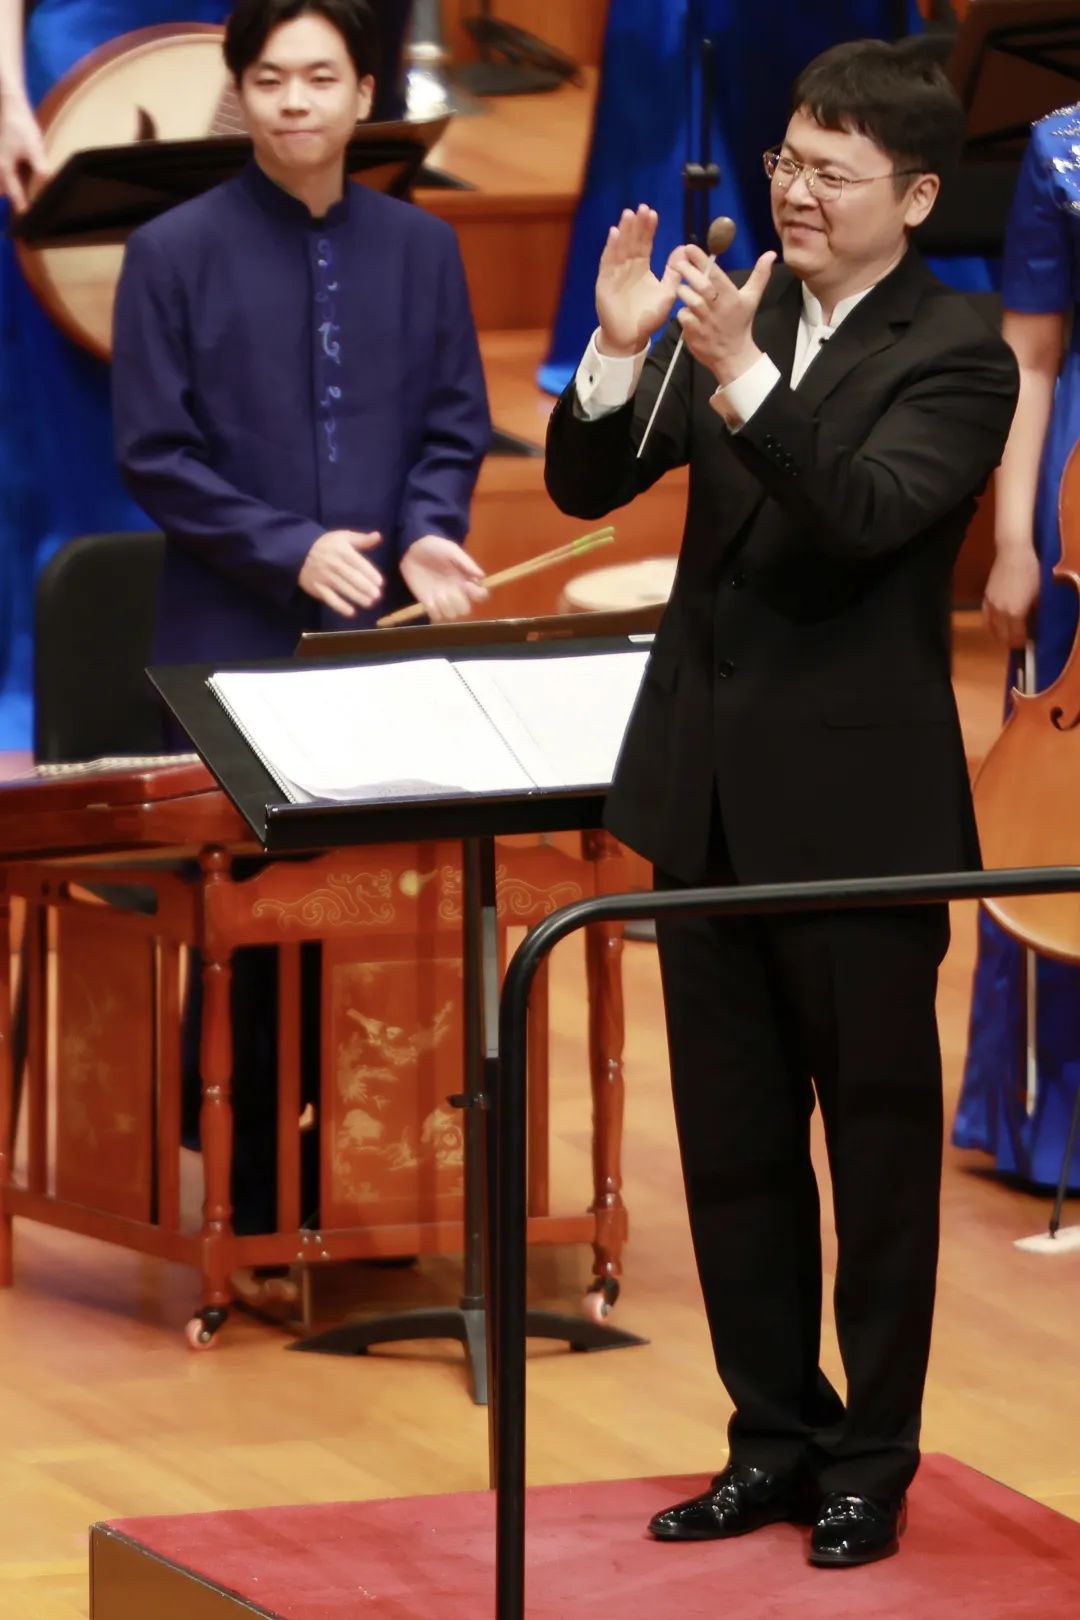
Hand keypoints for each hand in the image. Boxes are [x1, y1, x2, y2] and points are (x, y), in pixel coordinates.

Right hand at [0, 94, 48, 212]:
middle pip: (6, 192)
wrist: (10, 106)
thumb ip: (40, 169)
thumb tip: (47, 186)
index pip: (15, 195)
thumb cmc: (21, 125)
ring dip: (10, 192)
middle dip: (15, 202)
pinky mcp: (1, 157)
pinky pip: (3, 177)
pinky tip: (17, 184)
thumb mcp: (35, 148)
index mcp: (5, 167)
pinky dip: (9, 183)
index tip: (27, 224)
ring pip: (2, 185)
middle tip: (24, 217)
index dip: (23, 209)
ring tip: (23, 204)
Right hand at [299, 529, 383, 615]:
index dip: (369, 573)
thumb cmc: (326, 545)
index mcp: (341, 551)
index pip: (358, 563)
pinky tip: (351, 612)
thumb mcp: (343, 537)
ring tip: (369, 603)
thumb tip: (378, 536)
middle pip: (351, 576)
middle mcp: (333, 564)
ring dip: (357, 597)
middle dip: (365, 587)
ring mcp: (324, 577)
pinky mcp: (317, 588)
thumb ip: (362, 539)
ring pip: (342, 588)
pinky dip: (340, 606)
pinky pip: (330, 598)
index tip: (380, 582)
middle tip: (377, 595)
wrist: (299, 552)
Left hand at [400, 535, 487, 621]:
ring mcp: (442, 599)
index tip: (467, 584)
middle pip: (466, 610)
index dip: (477, 594)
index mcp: (465, 580)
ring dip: (447, 608)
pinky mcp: (428, 603)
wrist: (412, 549)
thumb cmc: (434, 547)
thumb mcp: (451, 550)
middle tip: (451, 590)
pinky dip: (434, 612)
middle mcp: (456, 592)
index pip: (480, 595)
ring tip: (439, 595)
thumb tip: (482, 576)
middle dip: (460, 604)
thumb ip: (466, 563)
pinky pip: (436, 616)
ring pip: (452, 616)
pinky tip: (430, 601)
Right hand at [595, 205, 682, 356]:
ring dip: (623, 231)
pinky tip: (615, 234)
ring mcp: (615, 273)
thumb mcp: (667, 292)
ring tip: (628, 215)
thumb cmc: (648, 317)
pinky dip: (611, 248)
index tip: (652, 213)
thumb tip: (684, 249)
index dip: (648, 229)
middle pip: (632, 241)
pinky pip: (608, 262)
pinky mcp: (605, 282)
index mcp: (641, 267)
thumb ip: (674, 272)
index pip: (645, 243)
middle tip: (641, 208)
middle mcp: (627, 267)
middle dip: (636, 225)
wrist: (631, 337)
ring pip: (620, 247)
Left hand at [674, 246, 775, 386]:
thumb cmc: (740, 323)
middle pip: (702, 286)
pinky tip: (685, 310)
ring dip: (683, 291)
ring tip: (681, 286)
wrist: (733, 356)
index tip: (689, 248)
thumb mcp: (752, 299)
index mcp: (731, 296)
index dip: (701, 260)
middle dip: (688, 272)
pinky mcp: (694, 333)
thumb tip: (771, 253)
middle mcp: (718, 308)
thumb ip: (760, 275)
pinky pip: (683, 317)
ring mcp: (705, 322)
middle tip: (678, 262)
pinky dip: (682, 312)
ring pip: (689, 300)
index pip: (715, 274)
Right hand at [982, 542, 1039, 647]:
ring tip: (1008, 634)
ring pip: (992, 629)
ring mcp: (991, 605)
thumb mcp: (1039, 594)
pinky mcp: (985, 598)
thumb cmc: (1030, 571)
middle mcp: (1000, 612)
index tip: (1028, 643)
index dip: (1022, 643)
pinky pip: (986, 618)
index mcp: (1015, 613)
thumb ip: (1035, 613)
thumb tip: (1034, 625)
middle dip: (1011, 641)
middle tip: (1020, 640)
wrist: (1013, 553)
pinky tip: (997, 625)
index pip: (1016, 638)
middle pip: (1003, 637)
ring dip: (1000, 635)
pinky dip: (991, 625)